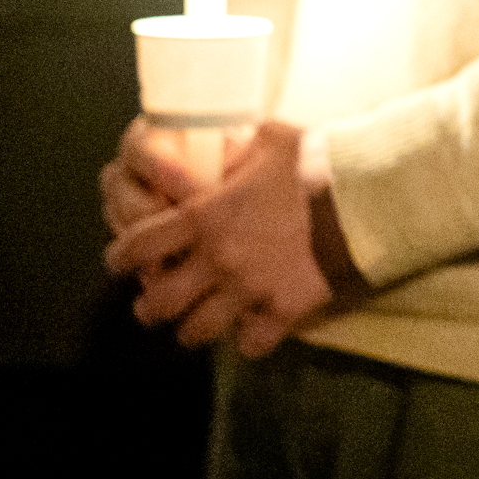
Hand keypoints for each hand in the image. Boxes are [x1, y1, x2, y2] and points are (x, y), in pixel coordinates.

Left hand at [103, 121, 355, 356]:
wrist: (361, 199)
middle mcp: (217, 261)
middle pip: (161, 301)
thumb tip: (225, 135)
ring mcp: (248, 291)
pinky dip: (246, 341)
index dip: (120, 256)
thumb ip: (238, 143)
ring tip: (191, 329)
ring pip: (198, 331)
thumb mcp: (269, 138)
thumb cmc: (313, 163)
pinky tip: (249, 333)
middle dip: (148, 307)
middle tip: (150, 305)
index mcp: (205, 218)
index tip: (116, 261)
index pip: (141, 244)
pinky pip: (252, 343)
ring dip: (190, 331)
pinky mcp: (281, 312)